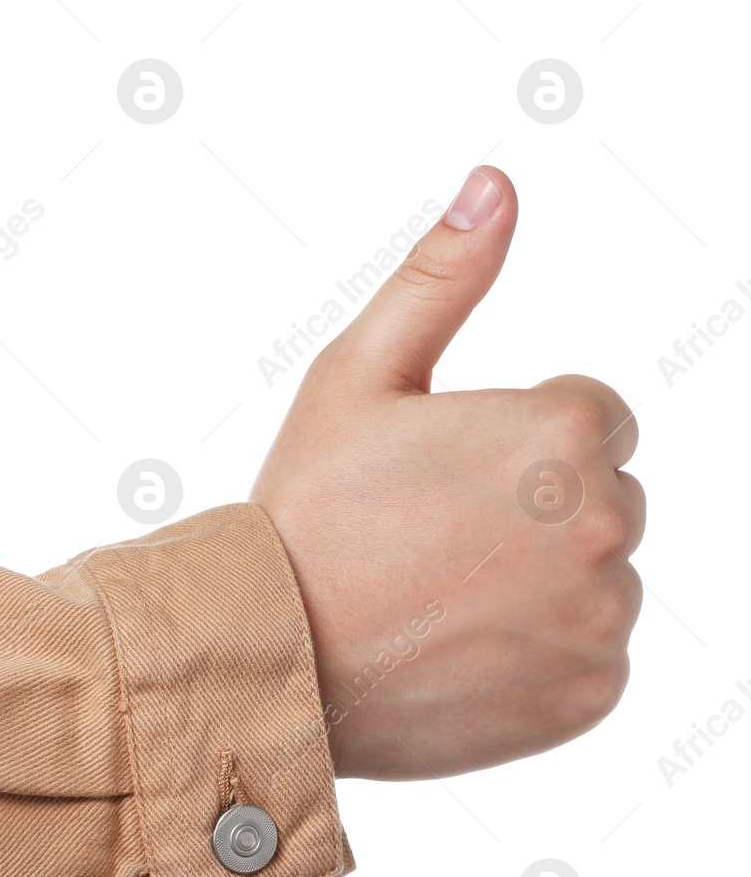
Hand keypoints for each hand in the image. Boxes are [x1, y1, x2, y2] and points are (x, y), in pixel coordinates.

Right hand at [250, 166, 644, 779]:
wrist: (270, 658)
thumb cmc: (305, 514)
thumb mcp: (355, 377)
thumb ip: (439, 278)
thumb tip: (496, 184)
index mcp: (563, 428)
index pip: (592, 418)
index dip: (512, 445)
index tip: (441, 482)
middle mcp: (606, 520)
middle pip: (604, 499)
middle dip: (534, 514)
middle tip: (430, 545)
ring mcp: (602, 615)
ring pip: (599, 581)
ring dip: (540, 588)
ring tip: (439, 604)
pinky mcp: (590, 692)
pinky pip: (590, 658)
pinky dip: (540, 658)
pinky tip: (460, 654)